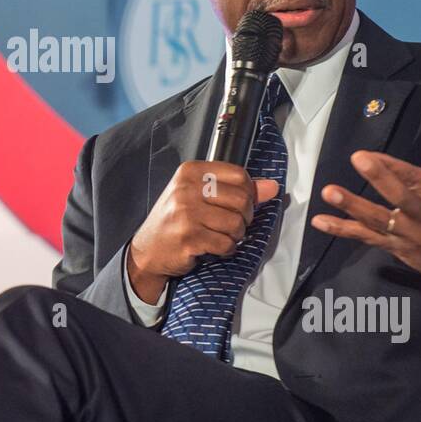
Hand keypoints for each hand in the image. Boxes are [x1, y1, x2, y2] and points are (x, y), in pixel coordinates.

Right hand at [128, 161, 280, 303]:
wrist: (148, 249)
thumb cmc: (176, 220)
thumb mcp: (201, 196)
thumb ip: (237, 189)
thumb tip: (272, 187)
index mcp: (191, 171)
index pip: (239, 175)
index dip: (249, 193)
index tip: (240, 204)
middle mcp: (187, 189)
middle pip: (242, 200)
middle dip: (244, 218)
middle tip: (232, 224)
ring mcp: (186, 213)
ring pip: (236, 224)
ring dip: (235, 236)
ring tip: (220, 235)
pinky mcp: (189, 238)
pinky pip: (226, 244)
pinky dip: (226, 249)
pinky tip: (213, 247)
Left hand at [309, 128, 420, 310]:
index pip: (417, 179)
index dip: (394, 166)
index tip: (372, 152)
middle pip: (400, 198)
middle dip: (379, 178)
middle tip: (357, 158)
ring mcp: (407, 236)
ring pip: (377, 221)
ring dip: (352, 206)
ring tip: (328, 191)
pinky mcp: (395, 248)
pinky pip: (366, 238)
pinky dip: (343, 230)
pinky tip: (320, 221)